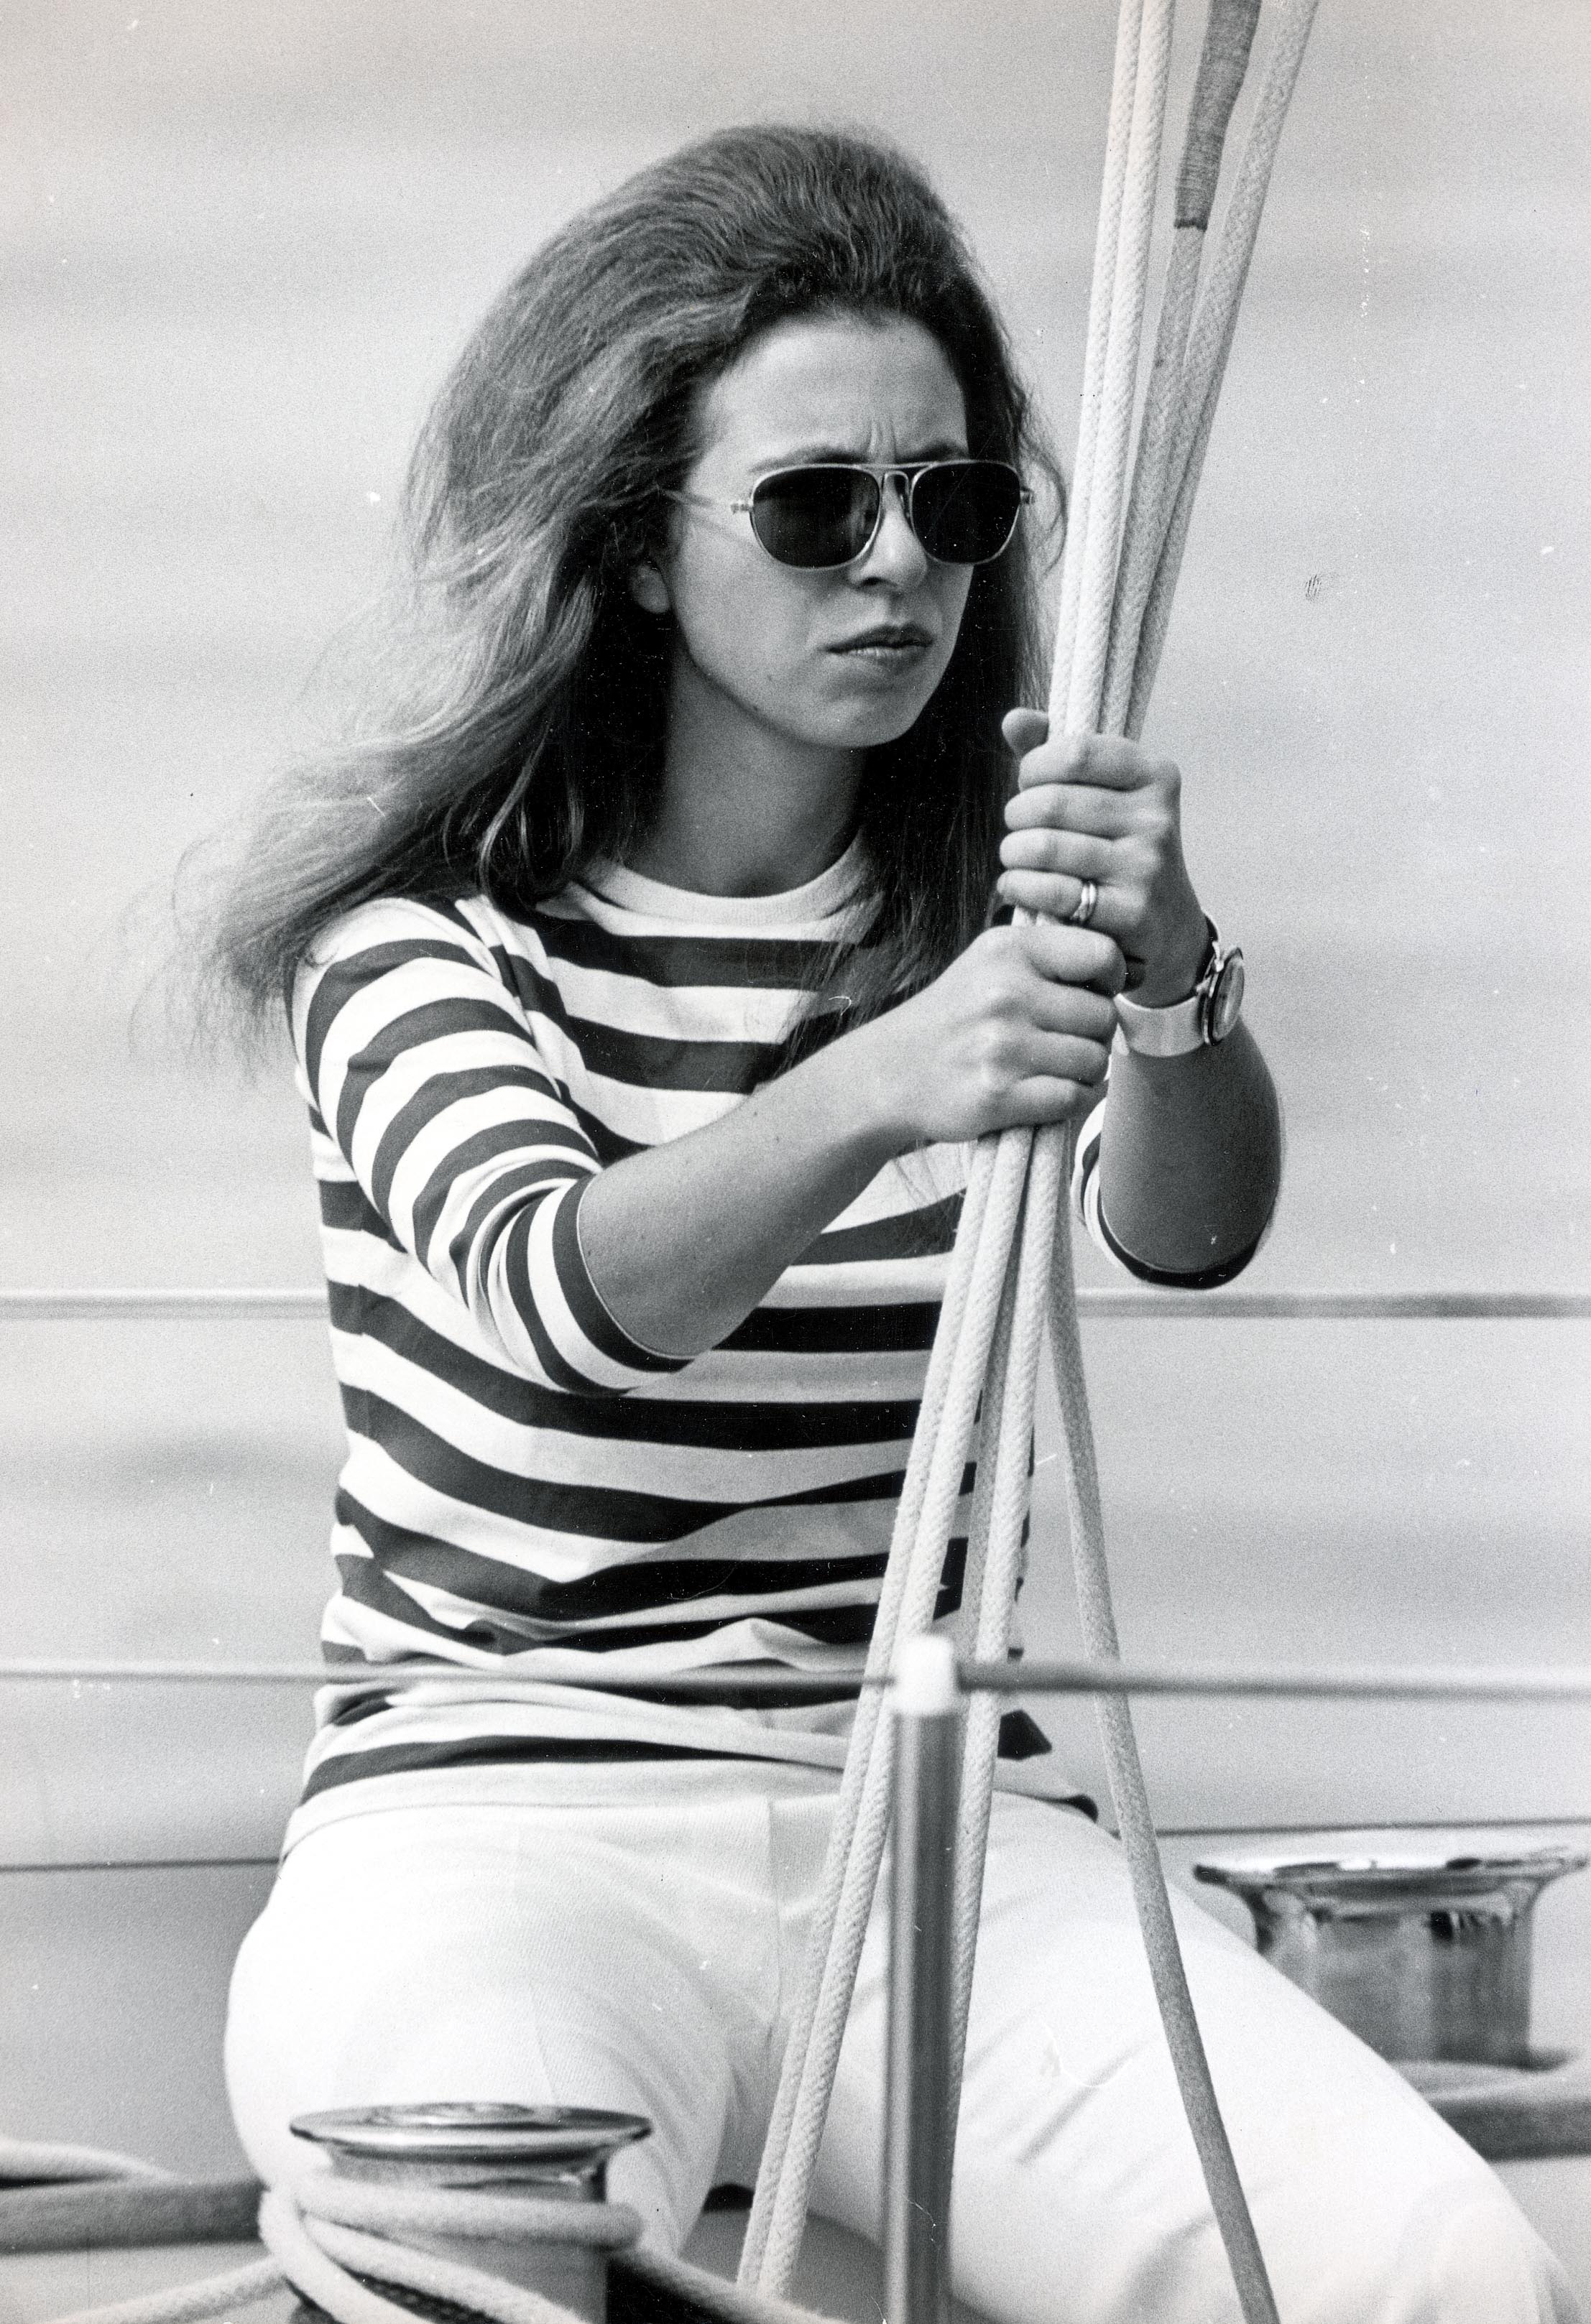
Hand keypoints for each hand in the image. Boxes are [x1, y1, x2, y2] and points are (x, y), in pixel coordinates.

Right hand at [851, 920, 1124, 1148]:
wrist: (889, 1072)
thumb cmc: (953, 1017)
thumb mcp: (988, 962)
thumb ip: (1046, 955)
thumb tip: (1121, 969)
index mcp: (1007, 950)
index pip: (1101, 954)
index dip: (1113, 978)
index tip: (1098, 992)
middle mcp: (1005, 994)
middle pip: (1102, 1016)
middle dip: (1097, 1033)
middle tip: (1071, 1040)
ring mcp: (1001, 1047)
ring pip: (1093, 1061)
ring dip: (1087, 1070)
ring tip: (1060, 1067)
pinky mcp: (998, 1096)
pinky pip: (1073, 1098)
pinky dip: (1075, 1099)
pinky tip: (1057, 1092)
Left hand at [997, 709, 1209, 1004]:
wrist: (1165, 925)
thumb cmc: (1119, 848)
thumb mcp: (1102, 793)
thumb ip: (1055, 752)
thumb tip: (1013, 719)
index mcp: (1154, 775)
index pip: (1075, 751)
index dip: (1034, 767)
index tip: (1028, 784)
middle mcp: (1156, 818)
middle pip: (1051, 802)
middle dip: (1016, 816)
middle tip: (1016, 830)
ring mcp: (1146, 866)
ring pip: (1044, 848)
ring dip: (1011, 854)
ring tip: (1013, 858)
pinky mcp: (1131, 912)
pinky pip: (1052, 892)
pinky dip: (1018, 888)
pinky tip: (1015, 886)